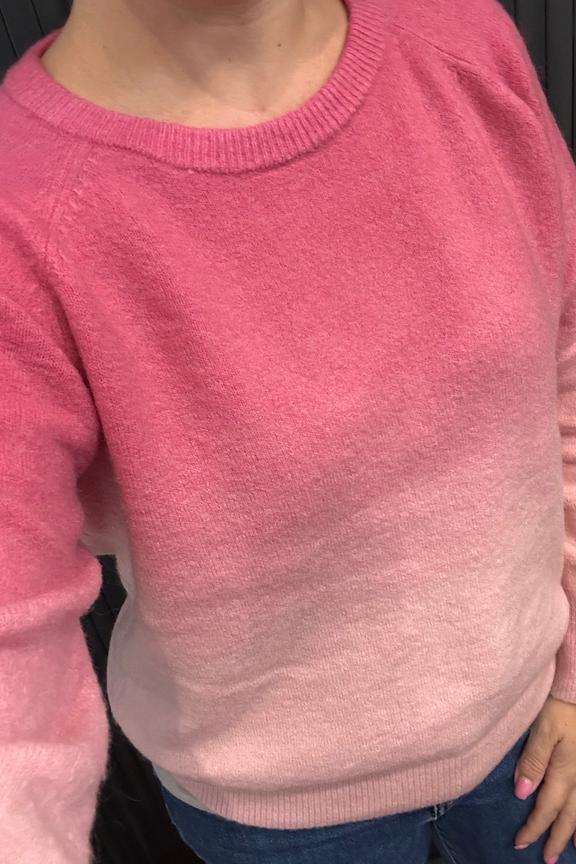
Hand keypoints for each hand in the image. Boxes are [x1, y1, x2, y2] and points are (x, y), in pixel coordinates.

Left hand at [514, 696, 575, 863]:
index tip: (520, 843)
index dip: (534, 827)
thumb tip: (522, 793)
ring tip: (571, 850)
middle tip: (548, 860)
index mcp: (564, 769)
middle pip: (568, 815)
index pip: (546, 806)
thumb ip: (533, 759)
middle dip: (556, 838)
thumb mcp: (543, 727)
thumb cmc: (561, 703)